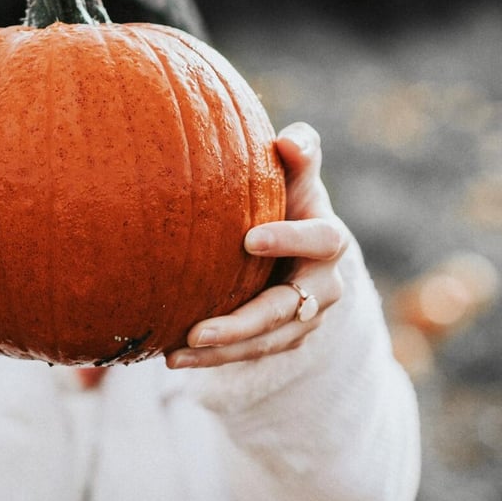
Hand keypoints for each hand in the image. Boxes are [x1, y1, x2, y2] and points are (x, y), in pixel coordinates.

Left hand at [167, 122, 348, 368]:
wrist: (296, 248)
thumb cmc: (289, 199)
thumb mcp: (297, 176)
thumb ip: (300, 154)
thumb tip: (288, 140)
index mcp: (329, 241)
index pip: (320, 241)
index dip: (290, 240)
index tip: (248, 240)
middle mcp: (324, 287)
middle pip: (286, 310)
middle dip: (243, 323)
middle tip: (198, 331)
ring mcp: (304, 319)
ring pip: (264, 341)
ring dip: (220, 352)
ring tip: (176, 355)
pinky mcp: (282, 340)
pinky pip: (247, 355)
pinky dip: (212, 360)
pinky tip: (172, 360)